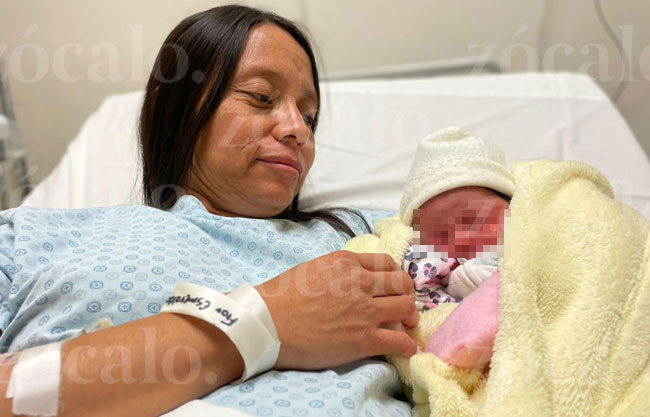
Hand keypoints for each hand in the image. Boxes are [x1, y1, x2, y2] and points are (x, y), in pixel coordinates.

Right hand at [256, 251, 418, 369]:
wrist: (268, 324)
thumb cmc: (281, 297)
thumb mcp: (313, 268)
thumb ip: (338, 271)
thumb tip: (350, 280)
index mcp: (347, 262)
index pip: (386, 263)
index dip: (394, 276)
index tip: (395, 286)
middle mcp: (360, 282)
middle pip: (402, 284)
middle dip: (407, 294)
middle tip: (404, 305)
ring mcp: (365, 311)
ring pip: (406, 308)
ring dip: (410, 317)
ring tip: (407, 324)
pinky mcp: (364, 339)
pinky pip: (400, 341)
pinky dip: (407, 345)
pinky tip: (406, 348)